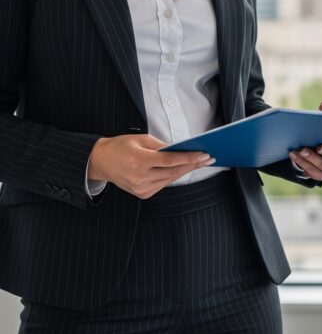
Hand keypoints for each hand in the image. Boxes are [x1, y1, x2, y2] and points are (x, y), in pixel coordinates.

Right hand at [88, 134, 214, 198]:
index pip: (171, 160)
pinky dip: (173, 176)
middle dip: (193, 165)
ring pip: (170, 179)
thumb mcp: (141, 139)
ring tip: (200, 162)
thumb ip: (162, 145)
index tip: (204, 154)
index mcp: (139, 160)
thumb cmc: (121, 146)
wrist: (101, 162)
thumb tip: (182, 150)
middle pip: (173, 171)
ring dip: (186, 170)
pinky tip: (183, 169)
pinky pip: (163, 184)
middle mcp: (140, 177)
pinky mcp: (142, 194)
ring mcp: (140, 188)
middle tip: (209, 158)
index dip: (189, 158)